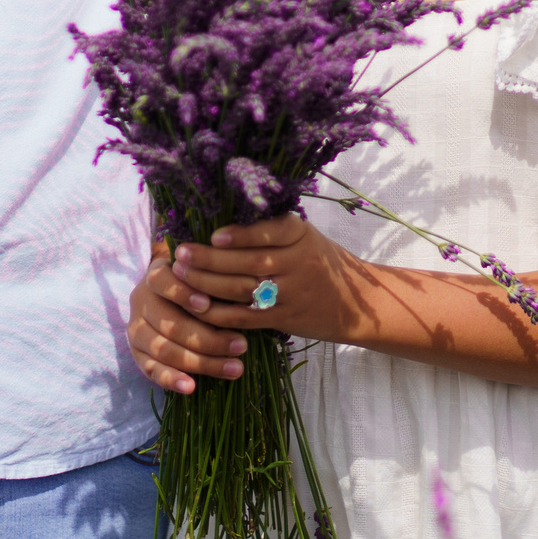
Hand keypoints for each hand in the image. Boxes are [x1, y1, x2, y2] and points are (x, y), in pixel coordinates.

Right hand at [128, 241, 247, 393]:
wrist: (170, 302)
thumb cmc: (197, 286)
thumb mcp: (204, 279)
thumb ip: (215, 287)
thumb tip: (249, 298)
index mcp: (155, 276)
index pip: (161, 281)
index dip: (181, 293)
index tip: (208, 304)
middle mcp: (141, 302)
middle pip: (169, 323)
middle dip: (207, 338)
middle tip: (242, 345)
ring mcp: (136, 330)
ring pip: (164, 349)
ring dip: (201, 362)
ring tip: (235, 368)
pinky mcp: (138, 354)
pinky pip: (152, 370)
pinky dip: (171, 379)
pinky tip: (192, 387)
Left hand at [164, 213, 368, 345]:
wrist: (356, 304)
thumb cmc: (320, 262)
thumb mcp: (304, 237)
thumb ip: (270, 229)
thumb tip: (216, 220)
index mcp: (300, 234)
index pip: (270, 231)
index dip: (241, 235)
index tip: (214, 235)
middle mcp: (297, 262)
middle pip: (250, 261)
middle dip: (211, 259)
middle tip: (181, 254)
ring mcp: (291, 292)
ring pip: (244, 289)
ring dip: (208, 284)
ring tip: (182, 275)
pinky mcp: (284, 318)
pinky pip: (247, 316)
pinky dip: (220, 313)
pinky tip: (198, 307)